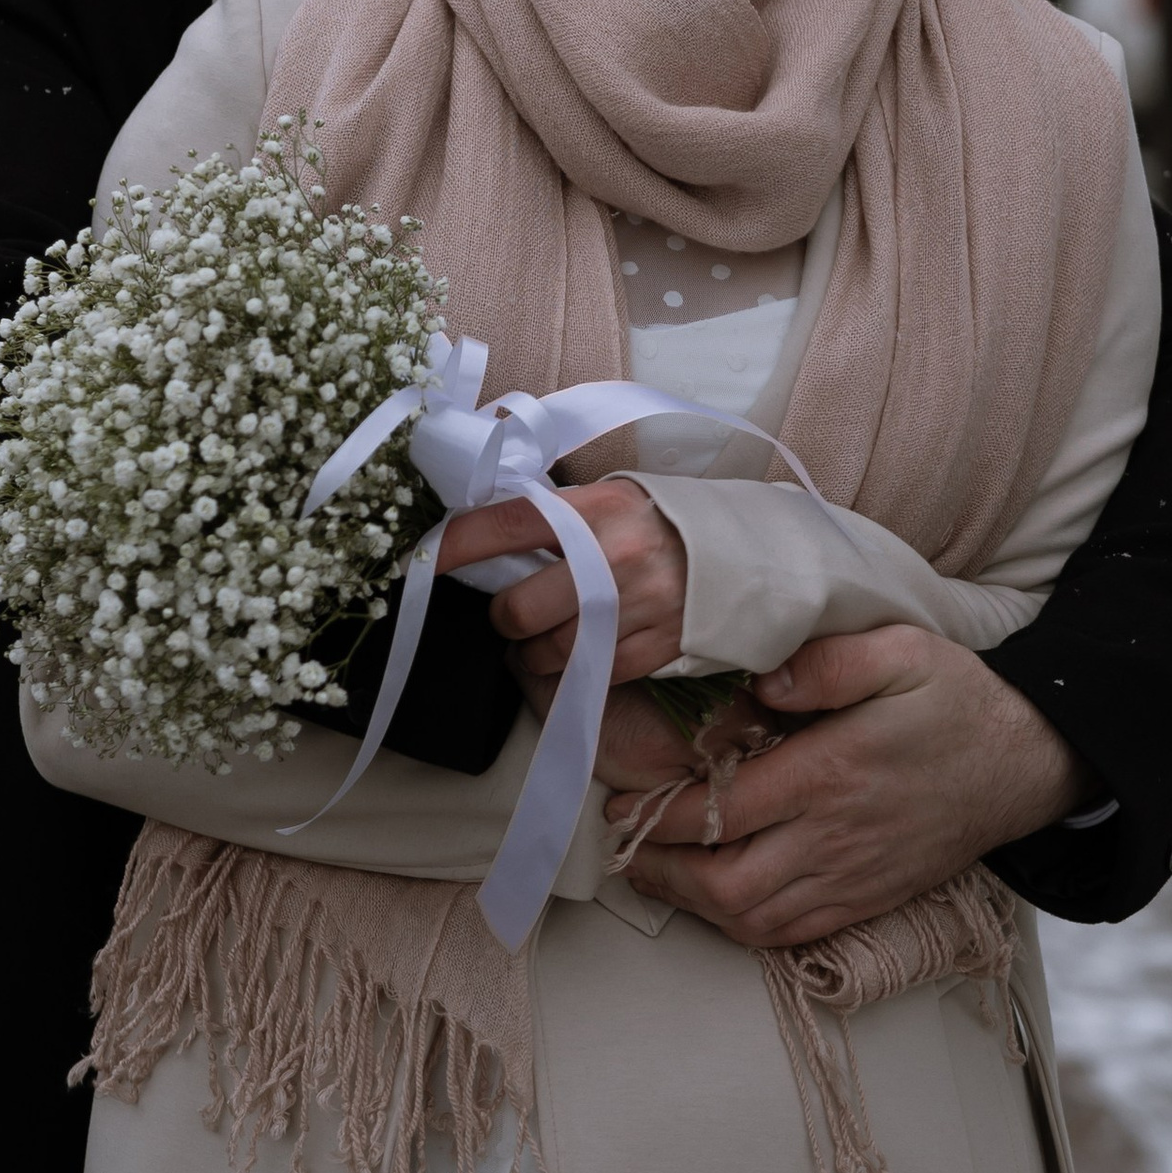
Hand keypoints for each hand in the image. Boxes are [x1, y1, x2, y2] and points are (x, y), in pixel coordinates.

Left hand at [436, 480, 687, 685]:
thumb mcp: (612, 498)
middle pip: (519, 609)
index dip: (455, 546)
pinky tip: (591, 649)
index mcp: (595, 506)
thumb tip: (484, 530)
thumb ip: (555, 515)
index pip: (505, 524)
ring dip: (540, 651)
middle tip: (517, 612)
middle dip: (508, 619)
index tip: (420, 560)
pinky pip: (594, 673)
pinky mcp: (659, 647)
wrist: (750, 552)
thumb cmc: (664, 523)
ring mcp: (638, 605)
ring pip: (551, 651)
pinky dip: (582, 668)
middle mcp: (613, 555)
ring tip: (555, 633)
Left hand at [611, 626, 1091, 948]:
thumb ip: (829, 662)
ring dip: (694, 904)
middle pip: (727, 885)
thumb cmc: (956, 700)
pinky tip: (717, 900)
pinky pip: (792, 935)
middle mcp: (836, 839)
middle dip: (663, 870)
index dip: (661, 814)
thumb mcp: (902, 650)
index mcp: (832, 775)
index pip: (723, 812)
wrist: (1025, 761)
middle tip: (627, 841)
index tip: (624, 798)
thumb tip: (764, 683)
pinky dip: (743, 927)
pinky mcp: (869, 900)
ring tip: (657, 871)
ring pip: (753, 920)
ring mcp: (853, 878)